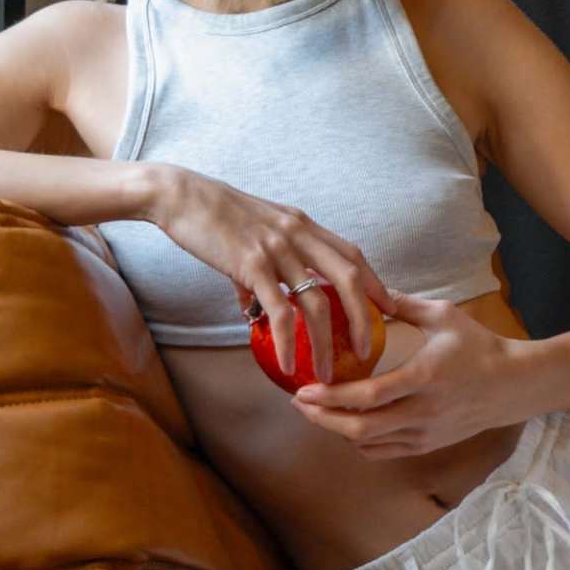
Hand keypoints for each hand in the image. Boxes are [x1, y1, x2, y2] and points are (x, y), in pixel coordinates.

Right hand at [147, 168, 398, 373]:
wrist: (180, 196)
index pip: (351, 254)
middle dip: (364, 316)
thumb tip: (254, 308)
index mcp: (302, 225)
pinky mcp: (252, 265)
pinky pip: (279, 311)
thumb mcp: (249, 235)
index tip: (389, 308)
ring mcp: (277, 249)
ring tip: (326, 373)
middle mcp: (298, 235)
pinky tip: (290, 363)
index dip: (374, 282)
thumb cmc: (211, 216)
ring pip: (317, 303)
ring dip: (326, 343)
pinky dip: (288, 341)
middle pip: (349, 278)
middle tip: (368, 349)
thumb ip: (260, 270)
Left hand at [287, 292, 533, 457]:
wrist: (513, 385)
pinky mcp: (426, 446)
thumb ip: (403, 304)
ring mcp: (424, 434)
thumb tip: (366, 290)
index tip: (304, 389)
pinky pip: (382, 452)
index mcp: (424, 378)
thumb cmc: (479, 346)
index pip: (369, 396)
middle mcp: (422, 412)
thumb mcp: (444, 316)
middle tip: (299, 403)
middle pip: (360, 429)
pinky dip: (358, 441)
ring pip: (368, 445)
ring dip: (336, 430)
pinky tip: (347, 423)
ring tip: (317, 411)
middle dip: (322, 419)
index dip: (331, 397)